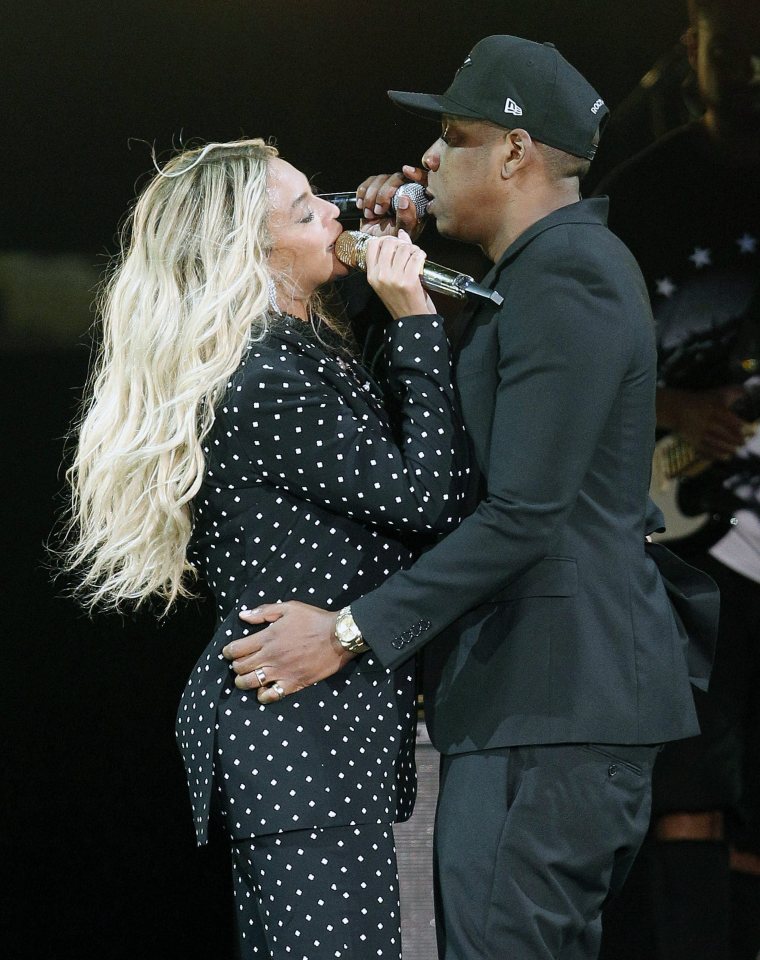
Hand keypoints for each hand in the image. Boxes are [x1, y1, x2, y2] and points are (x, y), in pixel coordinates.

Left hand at [222, 601, 354, 703]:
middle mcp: (270, 657)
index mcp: (267, 637)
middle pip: (241, 667)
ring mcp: (281, 672)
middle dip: (235, 666)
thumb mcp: (289, 608)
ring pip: (251, 683)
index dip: (228, 651)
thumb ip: (264, 612)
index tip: (229, 652)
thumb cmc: (314, 620)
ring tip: (244, 679)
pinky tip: (262, 691)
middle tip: (238, 664)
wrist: (339, 637)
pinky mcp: (293, 683)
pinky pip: (271, 695)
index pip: (237, 649)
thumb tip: (243, 616)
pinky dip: (263, 696)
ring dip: (243, 682)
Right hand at [357, 166, 427, 239]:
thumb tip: (405, 199)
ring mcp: (390, 190)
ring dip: (372, 196)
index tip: (406, 171)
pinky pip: (369, 181)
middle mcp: (405, 193)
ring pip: (382, 178)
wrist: (372, 243)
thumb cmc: (391, 240)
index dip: (416, 173)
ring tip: (371, 214)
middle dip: (385, 192)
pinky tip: (362, 207)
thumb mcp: (401, 234)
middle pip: (398, 177)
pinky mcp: (375, 190)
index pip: (423, 181)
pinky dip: (363, 193)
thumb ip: (406, 219)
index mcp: (418, 202)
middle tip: (379, 211)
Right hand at [364, 231, 435, 318]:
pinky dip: (421, 255)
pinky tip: (422, 259)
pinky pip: (415, 256)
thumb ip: (392, 256)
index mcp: (372, 275)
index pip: (372, 245)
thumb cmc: (401, 300)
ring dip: (413, 249)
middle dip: (401, 243)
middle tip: (408, 250)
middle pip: (389, 243)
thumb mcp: (389, 280)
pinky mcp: (408, 281)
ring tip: (416, 256)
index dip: (385, 239)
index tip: (395, 244)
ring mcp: (394, 278)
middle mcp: (380, 275)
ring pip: (404, 248)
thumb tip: (401, 233)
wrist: (411, 320)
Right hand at [657, 386, 746, 460]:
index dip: (736, 423)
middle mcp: (703, 419)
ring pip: (713, 441)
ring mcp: (696, 430)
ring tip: (734, 451)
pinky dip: (714, 454)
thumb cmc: (702, 401)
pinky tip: (724, 456)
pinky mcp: (691, 439)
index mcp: (711, 407)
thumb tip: (744, 392)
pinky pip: (704, 449)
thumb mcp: (716, 394)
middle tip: (742, 443)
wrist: (675, 408)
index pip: (726, 417)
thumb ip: (732, 392)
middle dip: (733, 439)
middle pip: (721, 431)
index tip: (742, 427)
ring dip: (726, 448)